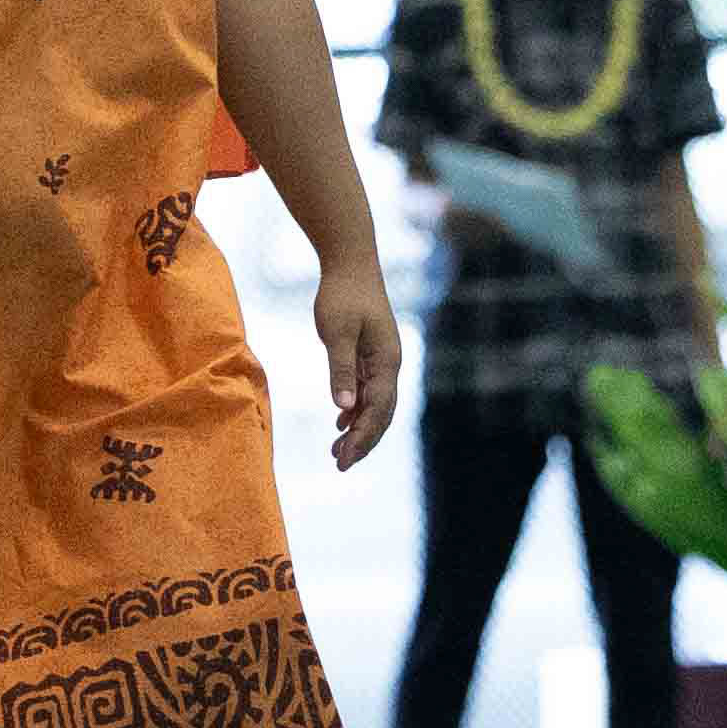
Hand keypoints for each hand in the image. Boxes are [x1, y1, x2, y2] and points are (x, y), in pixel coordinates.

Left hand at [314, 265, 402, 469]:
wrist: (350, 262)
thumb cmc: (342, 294)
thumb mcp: (336, 332)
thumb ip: (341, 369)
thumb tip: (343, 407)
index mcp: (386, 361)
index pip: (378, 410)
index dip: (362, 437)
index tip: (343, 459)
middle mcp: (389, 364)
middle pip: (382, 414)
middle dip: (363, 441)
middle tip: (340, 465)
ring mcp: (382, 360)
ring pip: (375, 405)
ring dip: (358, 429)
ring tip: (337, 452)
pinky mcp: (371, 354)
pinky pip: (367, 391)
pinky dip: (355, 410)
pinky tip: (340, 424)